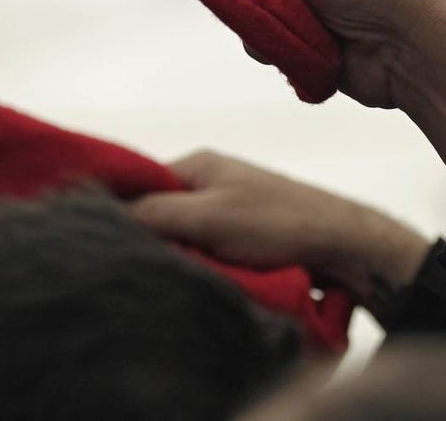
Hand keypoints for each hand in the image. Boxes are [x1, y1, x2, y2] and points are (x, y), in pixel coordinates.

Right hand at [130, 150, 428, 319]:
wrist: (346, 246)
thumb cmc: (281, 223)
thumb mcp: (210, 216)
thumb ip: (156, 213)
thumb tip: (101, 212)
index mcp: (197, 165)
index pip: (134, 184)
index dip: (114, 211)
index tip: (99, 238)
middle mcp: (208, 183)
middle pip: (154, 214)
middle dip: (148, 240)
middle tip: (144, 263)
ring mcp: (226, 211)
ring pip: (179, 239)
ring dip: (178, 258)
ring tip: (180, 272)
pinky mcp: (241, 239)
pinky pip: (204, 254)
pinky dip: (200, 268)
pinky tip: (202, 279)